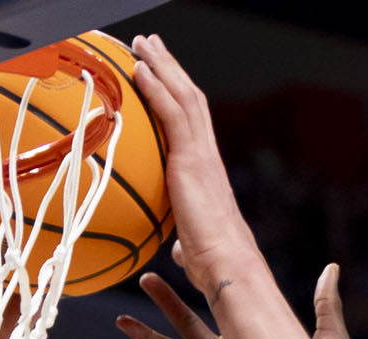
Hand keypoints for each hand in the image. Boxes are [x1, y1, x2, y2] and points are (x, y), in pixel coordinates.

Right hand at [115, 264, 349, 338]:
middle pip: (206, 297)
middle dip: (191, 274)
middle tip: (174, 247)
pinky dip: (146, 338)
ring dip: (165, 300)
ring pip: (184, 321)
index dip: (223, 267)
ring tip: (144, 277)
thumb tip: (332, 268)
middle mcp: (236, 336)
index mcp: (261, 325)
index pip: (238, 288)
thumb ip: (328, 307)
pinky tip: (124, 324)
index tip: (210, 244)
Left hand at [128, 36, 263, 298]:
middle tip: (150, 43)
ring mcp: (202, 154)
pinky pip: (172, 113)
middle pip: (188, 97)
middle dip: (169, 66)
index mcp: (207, 170)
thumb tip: (176, 251)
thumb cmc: (212, 265)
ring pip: (183, 96)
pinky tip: (140, 70)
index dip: (176, 95)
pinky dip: (156, 88)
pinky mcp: (192, 159)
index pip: (191, 122)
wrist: (226, 266)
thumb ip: (184, 241)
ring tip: (143, 43)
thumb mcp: (192, 248)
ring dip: (162, 65)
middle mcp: (207, 154)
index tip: (160, 74)